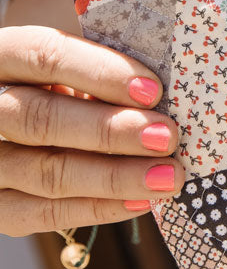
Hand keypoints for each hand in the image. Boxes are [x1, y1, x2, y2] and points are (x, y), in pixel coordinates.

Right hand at [0, 25, 184, 236]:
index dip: (98, 72)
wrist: (22, 116)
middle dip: (110, 131)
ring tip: (168, 176)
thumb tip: (162, 93)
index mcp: (2, 56)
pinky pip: (43, 213)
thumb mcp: (72, 62)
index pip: (42, 55)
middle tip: (167, 137)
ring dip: (114, 177)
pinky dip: (97, 207)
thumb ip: (101, 69)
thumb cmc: (64, 82)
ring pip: (45, 172)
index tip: (153, 90)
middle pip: (41, 119)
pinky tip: (141, 200)